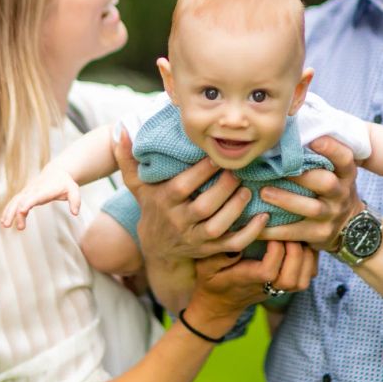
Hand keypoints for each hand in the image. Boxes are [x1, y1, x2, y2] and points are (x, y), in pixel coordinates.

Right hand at [1, 164, 80, 229]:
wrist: (56, 172)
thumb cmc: (65, 183)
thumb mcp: (74, 190)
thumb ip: (75, 201)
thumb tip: (75, 213)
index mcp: (45, 189)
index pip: (35, 196)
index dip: (28, 203)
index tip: (22, 211)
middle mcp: (34, 189)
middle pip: (22, 200)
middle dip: (15, 211)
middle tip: (10, 225)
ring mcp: (28, 191)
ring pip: (15, 200)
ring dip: (8, 212)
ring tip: (4, 225)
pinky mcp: (25, 194)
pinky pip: (14, 202)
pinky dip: (8, 210)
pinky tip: (4, 221)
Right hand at [114, 130, 270, 259]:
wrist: (157, 249)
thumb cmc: (152, 208)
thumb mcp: (139, 186)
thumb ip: (129, 160)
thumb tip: (120, 132)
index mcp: (164, 202)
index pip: (182, 186)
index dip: (200, 172)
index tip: (215, 155)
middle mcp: (179, 222)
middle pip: (203, 207)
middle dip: (223, 188)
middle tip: (238, 170)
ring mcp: (195, 238)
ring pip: (218, 226)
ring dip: (235, 209)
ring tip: (247, 190)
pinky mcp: (210, 250)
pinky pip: (232, 245)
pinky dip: (249, 234)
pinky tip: (262, 218)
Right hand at [188, 241, 317, 327]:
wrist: (219, 304)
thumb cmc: (211, 279)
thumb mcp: (205, 265)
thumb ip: (218, 254)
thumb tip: (237, 238)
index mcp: (246, 280)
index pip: (268, 272)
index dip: (275, 253)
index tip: (270, 233)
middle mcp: (265, 287)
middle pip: (291, 279)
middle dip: (295, 252)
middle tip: (288, 229)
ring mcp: (278, 289)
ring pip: (302, 280)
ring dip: (305, 255)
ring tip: (297, 234)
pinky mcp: (286, 286)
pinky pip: (307, 276)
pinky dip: (311, 259)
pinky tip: (302, 241)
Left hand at [258, 136, 362, 251]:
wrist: (350, 226)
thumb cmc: (331, 188)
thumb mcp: (334, 171)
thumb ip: (318, 154)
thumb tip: (290, 123)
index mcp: (345, 174)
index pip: (344, 158)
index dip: (332, 149)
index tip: (314, 140)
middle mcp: (342, 193)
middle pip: (326, 183)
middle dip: (302, 176)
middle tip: (278, 169)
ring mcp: (332, 215)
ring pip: (312, 208)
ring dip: (286, 200)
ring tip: (264, 193)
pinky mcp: (321, 235)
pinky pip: (297, 232)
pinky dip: (276, 230)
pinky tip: (258, 226)